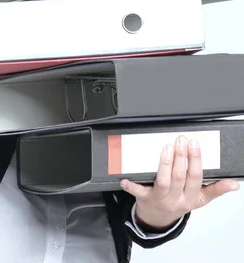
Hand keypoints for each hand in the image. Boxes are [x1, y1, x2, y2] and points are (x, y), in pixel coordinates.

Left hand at [121, 135, 239, 229]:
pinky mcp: (144, 198)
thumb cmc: (179, 202)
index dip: (196, 160)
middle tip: (181, 139)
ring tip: (166, 148)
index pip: (196, 178)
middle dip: (181, 157)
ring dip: (165, 164)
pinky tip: (126, 177)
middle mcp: (176, 199)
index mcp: (191, 198)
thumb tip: (234, 184)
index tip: (195, 144)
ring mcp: (160, 199)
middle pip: (180, 177)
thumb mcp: (200, 198)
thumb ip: (216, 189)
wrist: (159, 218)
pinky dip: (131, 185)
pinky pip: (137, 192)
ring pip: (163, 181)